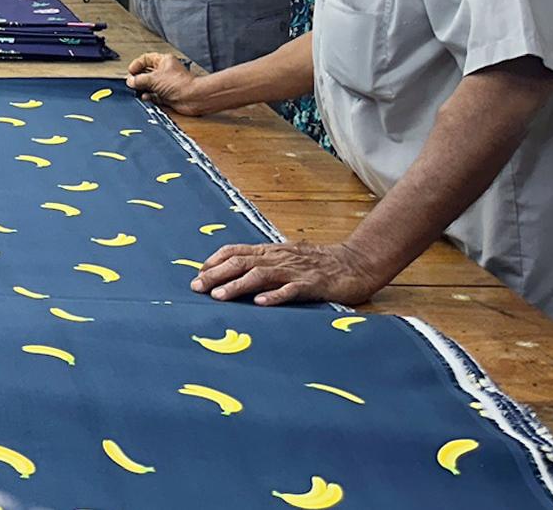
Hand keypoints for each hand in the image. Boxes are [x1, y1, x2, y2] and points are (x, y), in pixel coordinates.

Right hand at [125, 53, 212, 114]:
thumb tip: (130, 81)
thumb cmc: (180, 84)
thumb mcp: (154, 78)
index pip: (146, 59)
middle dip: (138, 78)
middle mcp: (165, 72)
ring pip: (149, 85)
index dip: (137, 64)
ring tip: (137, 90)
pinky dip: (148, 97)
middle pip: (146, 72)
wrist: (193, 98)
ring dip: (142, 88)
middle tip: (132, 82)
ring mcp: (166, 84)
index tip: (131, 71)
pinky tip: (145, 97)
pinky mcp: (167, 95)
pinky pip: (153, 95)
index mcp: (164, 61)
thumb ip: (139, 79)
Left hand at [190, 240, 387, 306]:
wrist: (356, 262)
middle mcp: (279, 258)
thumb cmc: (318, 263)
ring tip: (219, 296)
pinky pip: (293, 290)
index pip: (236, 251)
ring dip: (237, 285)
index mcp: (272, 252)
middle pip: (242, 262)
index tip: (197, 273)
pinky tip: (260, 303)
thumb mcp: (287, 258)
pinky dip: (275, 295)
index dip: (215, 261)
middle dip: (216, 274)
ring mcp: (296, 270)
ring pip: (261, 275)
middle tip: (196, 287)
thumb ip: (264, 263)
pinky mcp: (314, 284)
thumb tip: (235, 272)